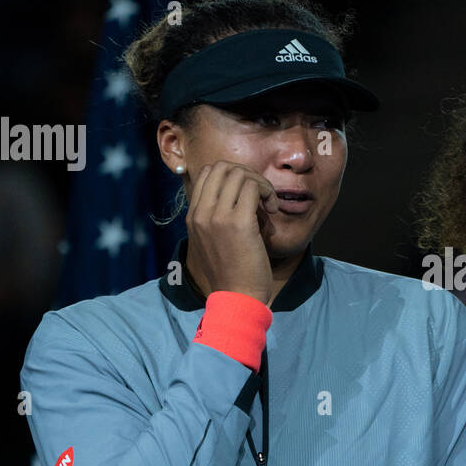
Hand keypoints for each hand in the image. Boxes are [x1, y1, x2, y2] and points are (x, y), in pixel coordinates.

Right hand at [186, 161, 278, 303]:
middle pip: (222, 167)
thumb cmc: (232, 273)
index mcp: (193, 217)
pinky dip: (267, 192)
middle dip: (246, 173)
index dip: (232, 174)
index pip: (207, 173)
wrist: (237, 298)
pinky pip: (253, 188)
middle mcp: (201, 213)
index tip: (248, 193)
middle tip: (260, 193)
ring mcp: (217, 217)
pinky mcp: (238, 223)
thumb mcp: (214, 241)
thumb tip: (238, 193)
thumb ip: (217, 217)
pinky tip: (273, 210)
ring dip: (259, 183)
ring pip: (239, 174)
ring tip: (268, 203)